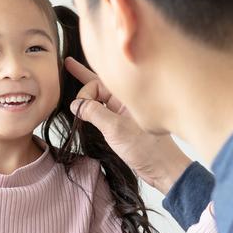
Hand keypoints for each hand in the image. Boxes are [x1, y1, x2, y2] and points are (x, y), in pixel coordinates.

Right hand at [66, 57, 193, 193]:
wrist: (164, 168)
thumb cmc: (148, 149)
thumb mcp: (116, 129)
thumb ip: (94, 113)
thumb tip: (76, 105)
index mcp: (128, 96)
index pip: (97, 84)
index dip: (85, 94)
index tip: (78, 109)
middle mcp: (125, 101)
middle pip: (99, 85)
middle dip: (83, 76)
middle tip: (68, 63)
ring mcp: (124, 113)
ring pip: (101, 97)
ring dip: (87, 92)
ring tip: (74, 74)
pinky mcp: (123, 125)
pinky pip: (104, 110)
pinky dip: (93, 107)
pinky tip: (85, 106)